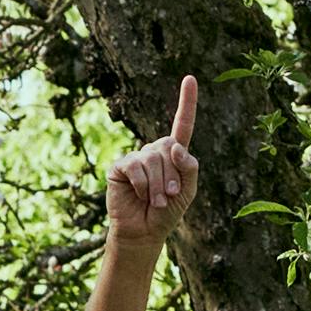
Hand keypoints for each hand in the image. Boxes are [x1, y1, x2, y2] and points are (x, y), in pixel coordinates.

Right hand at [104, 76, 201, 243]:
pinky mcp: (120, 166)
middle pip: (168, 147)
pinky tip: (139, 195)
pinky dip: (142, 185)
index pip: (182, 125)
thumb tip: (176, 147)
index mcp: (174, 154)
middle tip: (168, 197)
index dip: (187, 102)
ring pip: (153, 159)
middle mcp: (154, 151)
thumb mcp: (187, 191)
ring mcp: (136, 157)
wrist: (144, 232)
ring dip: (157, 185)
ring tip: (155, 202)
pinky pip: (135, 166)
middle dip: (171, 176)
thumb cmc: (167, 212)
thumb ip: (189, 168)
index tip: (190, 78)